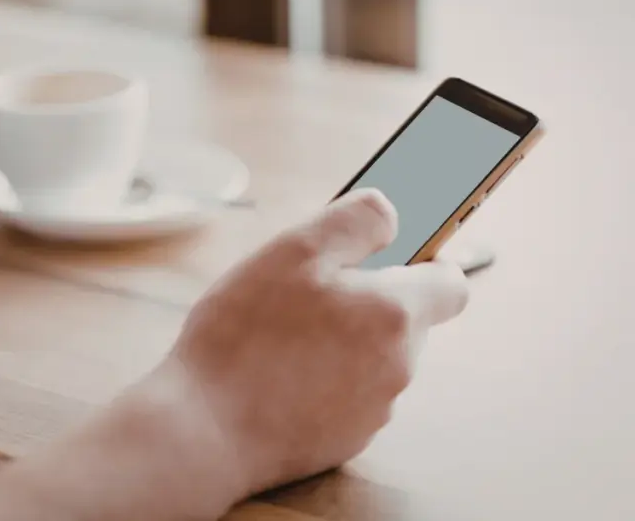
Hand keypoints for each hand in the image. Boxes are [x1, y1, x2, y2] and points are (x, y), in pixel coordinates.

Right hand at [160, 188, 468, 504]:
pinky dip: (322, 380)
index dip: (424, 260)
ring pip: (373, 357)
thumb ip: (353, 222)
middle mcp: (399, 366)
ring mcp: (374, 410)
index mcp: (395, 314)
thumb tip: (391, 214)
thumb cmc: (244, 337)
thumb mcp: (293, 252)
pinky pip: (347, 395)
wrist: (205, 431)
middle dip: (366, 301)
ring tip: (281, 336)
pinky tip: (275, 374)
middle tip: (305, 292)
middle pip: (405, 320)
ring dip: (342, 341)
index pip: (450, 283)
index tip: (387, 254)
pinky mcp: (346, 440)